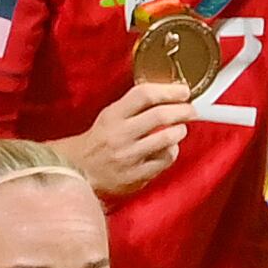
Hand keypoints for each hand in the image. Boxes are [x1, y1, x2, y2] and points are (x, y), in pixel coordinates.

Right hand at [64, 75, 196, 196]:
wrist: (77, 172)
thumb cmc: (98, 142)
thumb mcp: (109, 116)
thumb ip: (135, 106)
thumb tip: (169, 96)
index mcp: (112, 116)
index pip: (144, 95)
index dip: (168, 91)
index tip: (183, 91)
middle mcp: (119, 136)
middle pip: (160, 115)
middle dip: (183, 110)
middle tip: (190, 110)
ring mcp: (128, 157)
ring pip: (167, 139)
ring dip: (180, 131)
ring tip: (179, 129)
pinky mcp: (135, 176)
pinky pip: (165, 160)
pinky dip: (172, 152)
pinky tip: (167, 149)